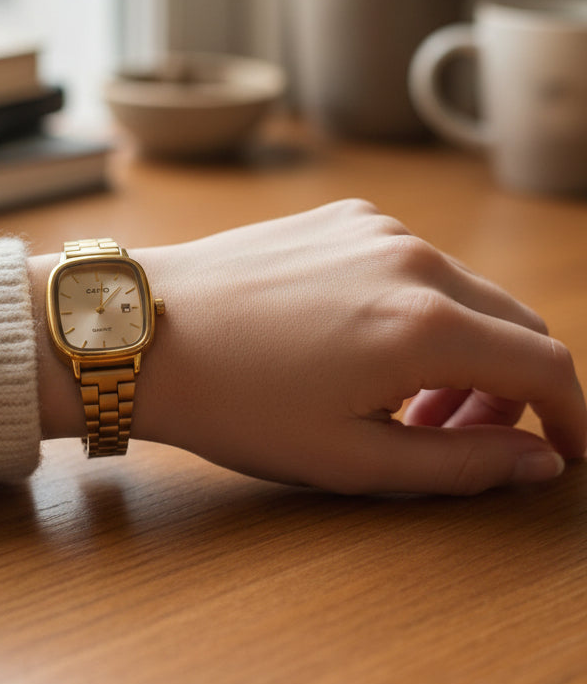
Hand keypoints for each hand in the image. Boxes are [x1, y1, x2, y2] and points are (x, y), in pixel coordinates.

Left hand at [32, 202, 585, 494]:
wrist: (139, 331)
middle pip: (515, 324)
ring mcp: (377, 229)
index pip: (546, 365)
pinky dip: (422, 313)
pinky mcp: (344, 218)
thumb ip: (461, 465)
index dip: (572, 418)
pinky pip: (416, 266)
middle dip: (513, 391)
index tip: (566, 455)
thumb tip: (539, 463)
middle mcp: (414, 259)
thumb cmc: (234, 404)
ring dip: (466, 353)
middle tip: (463, 441)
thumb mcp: (350, 460)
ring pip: (467, 294)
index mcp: (424, 324)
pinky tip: (366, 355)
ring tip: (406, 408)